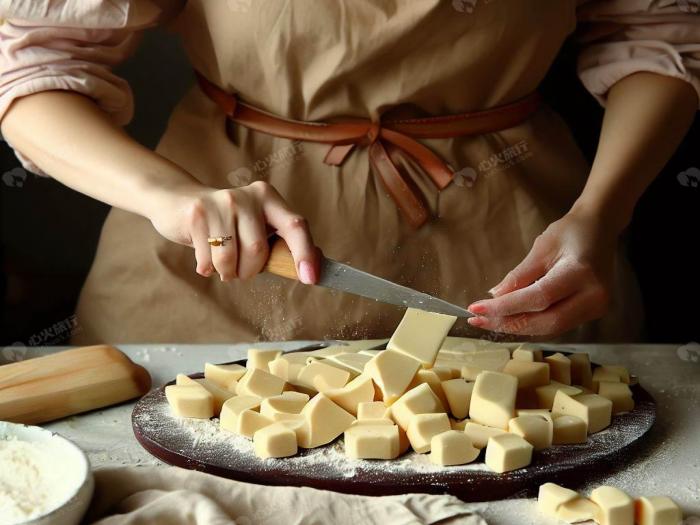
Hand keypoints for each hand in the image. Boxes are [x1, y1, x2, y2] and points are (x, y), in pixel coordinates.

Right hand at [149, 180, 319, 282]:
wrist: (179, 201)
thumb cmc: (227, 223)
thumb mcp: (256, 226)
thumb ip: (282, 244)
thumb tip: (313, 268)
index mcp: (269, 198)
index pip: (295, 225)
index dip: (304, 253)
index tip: (310, 278)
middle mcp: (248, 196)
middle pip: (258, 250)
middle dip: (249, 270)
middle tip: (241, 269)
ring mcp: (221, 203)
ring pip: (231, 258)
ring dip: (227, 272)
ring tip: (222, 264)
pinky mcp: (198, 214)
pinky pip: (208, 259)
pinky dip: (207, 268)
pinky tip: (204, 255)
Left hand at [467, 209, 615, 335]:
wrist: (599, 228)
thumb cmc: (570, 232)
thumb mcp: (541, 248)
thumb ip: (519, 276)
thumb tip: (494, 297)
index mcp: (580, 273)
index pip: (538, 299)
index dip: (505, 308)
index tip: (476, 308)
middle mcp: (594, 296)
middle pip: (546, 322)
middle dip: (508, 324)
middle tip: (477, 320)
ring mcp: (596, 308)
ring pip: (551, 328)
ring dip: (517, 327)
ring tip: (488, 321)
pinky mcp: (592, 313)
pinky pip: (557, 324)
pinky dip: (532, 324)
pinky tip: (509, 320)